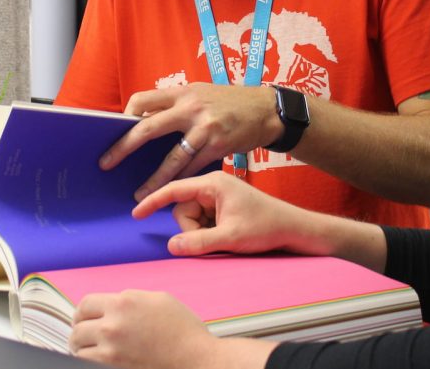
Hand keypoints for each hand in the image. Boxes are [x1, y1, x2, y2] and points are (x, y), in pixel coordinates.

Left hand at [70, 290, 277, 368]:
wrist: (195, 359)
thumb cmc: (183, 330)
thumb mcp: (158, 299)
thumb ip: (131, 298)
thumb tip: (114, 304)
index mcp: (124, 302)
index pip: (86, 304)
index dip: (84, 311)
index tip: (85, 317)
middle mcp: (113, 324)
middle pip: (78, 327)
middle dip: (80, 329)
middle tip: (85, 334)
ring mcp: (112, 350)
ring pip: (78, 348)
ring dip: (82, 348)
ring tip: (89, 349)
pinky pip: (87, 364)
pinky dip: (88, 361)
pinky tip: (97, 360)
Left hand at [99, 83, 281, 199]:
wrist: (265, 110)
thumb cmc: (228, 102)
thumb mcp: (200, 93)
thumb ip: (175, 105)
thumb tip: (144, 120)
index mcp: (182, 92)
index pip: (142, 99)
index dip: (126, 115)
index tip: (116, 130)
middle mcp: (190, 108)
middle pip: (147, 128)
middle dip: (123, 147)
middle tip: (106, 163)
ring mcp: (204, 128)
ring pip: (171, 159)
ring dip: (153, 179)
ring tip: (139, 195)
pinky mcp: (218, 147)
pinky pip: (193, 168)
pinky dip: (180, 181)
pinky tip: (171, 193)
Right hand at [135, 172, 388, 271]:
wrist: (294, 228)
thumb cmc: (266, 227)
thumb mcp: (231, 238)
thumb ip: (198, 243)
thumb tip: (171, 246)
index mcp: (212, 183)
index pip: (174, 189)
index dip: (153, 201)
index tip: (136, 213)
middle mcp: (212, 185)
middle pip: (183, 209)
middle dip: (192, 228)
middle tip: (216, 239)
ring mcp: (217, 195)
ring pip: (192, 217)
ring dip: (202, 232)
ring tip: (226, 237)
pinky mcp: (222, 206)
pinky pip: (203, 220)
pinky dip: (209, 232)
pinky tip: (226, 235)